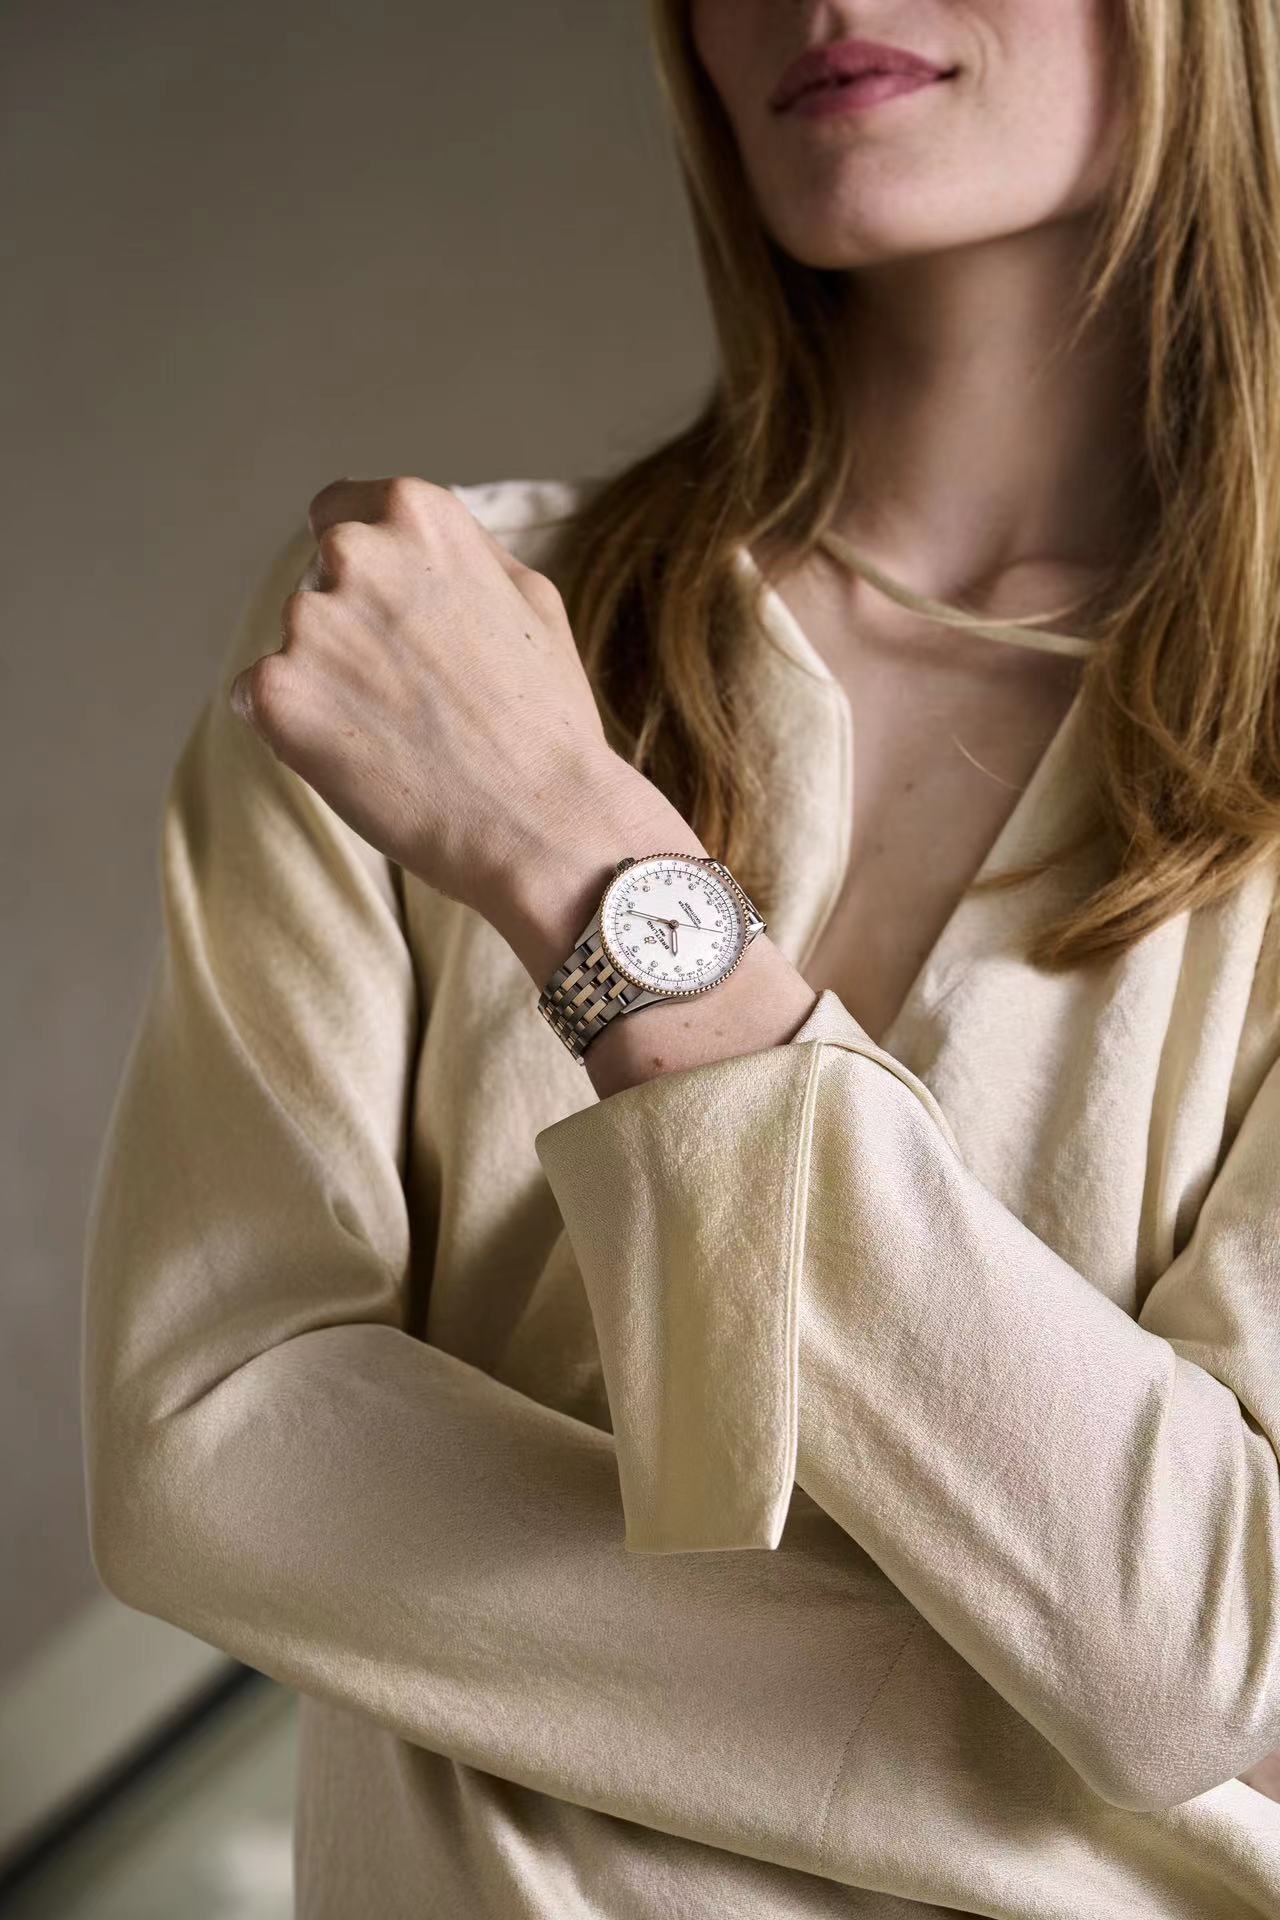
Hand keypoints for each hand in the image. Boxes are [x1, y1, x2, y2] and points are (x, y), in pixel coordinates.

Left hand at [228, 475, 628, 915]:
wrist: (541, 821)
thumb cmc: (547, 716)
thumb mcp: (530, 596)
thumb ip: (458, 552)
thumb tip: (404, 539)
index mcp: (416, 512)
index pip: (336, 511)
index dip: (361, 572)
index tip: (387, 618)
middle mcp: (353, 552)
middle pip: (316, 585)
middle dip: (350, 632)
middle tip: (412, 695)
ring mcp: (308, 622)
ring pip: (294, 648)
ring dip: (327, 684)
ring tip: (398, 735)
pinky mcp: (275, 692)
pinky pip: (258, 700)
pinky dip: (295, 731)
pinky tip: (360, 759)